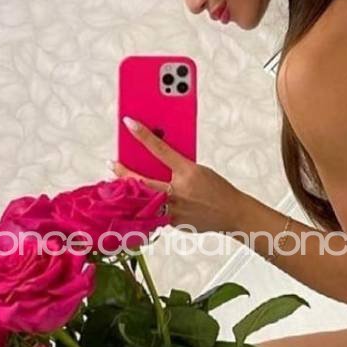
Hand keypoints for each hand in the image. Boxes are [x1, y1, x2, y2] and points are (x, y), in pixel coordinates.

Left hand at [111, 117, 244, 233]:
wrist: (233, 214)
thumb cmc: (218, 190)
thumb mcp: (200, 170)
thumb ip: (180, 166)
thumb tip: (159, 160)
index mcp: (187, 173)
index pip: (160, 149)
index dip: (142, 134)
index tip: (129, 123)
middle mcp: (178, 192)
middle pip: (142, 181)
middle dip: (124, 172)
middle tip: (113, 163)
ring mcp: (174, 210)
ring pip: (144, 200)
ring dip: (129, 191)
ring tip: (119, 185)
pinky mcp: (174, 223)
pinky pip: (155, 213)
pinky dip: (147, 205)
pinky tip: (140, 202)